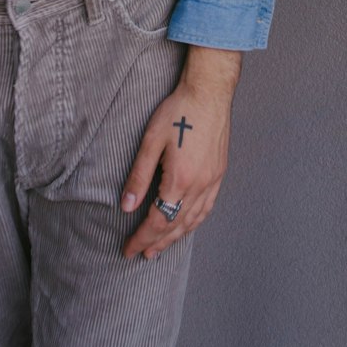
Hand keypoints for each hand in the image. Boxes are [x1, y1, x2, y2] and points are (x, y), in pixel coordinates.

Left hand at [121, 47, 239, 260]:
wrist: (210, 91)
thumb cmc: (179, 110)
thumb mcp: (151, 140)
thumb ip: (139, 176)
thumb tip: (127, 206)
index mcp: (180, 180)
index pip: (158, 221)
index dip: (142, 238)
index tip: (129, 249)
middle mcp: (200, 185)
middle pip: (176, 225)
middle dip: (157, 243)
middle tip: (141, 254)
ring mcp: (213, 180)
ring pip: (194, 220)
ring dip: (176, 237)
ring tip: (161, 247)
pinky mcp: (220, 172)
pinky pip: (207, 207)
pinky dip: (195, 222)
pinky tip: (187, 224)